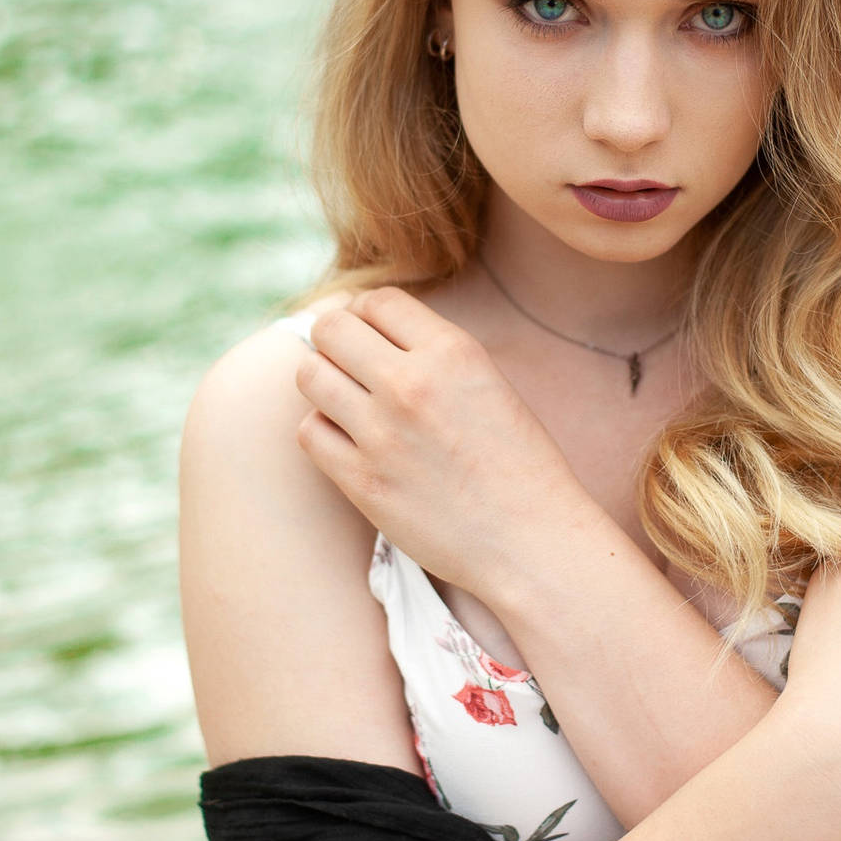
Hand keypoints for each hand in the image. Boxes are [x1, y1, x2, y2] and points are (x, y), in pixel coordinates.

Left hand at [293, 287, 593, 593]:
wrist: (530, 540)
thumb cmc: (519, 463)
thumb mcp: (488, 382)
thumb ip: (433, 353)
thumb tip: (373, 332)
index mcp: (452, 352)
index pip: (377, 300)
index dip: (369, 315)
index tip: (374, 337)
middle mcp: (411, 384)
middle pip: (331, 329)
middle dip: (335, 340)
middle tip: (351, 365)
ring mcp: (381, 433)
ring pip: (310, 376)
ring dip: (323, 382)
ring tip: (347, 401)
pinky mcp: (361, 481)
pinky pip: (310, 432)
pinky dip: (323, 430)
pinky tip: (350, 441)